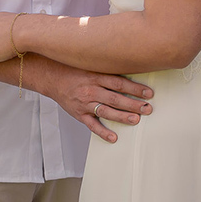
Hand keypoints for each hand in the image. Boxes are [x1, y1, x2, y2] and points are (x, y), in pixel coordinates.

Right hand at [29, 58, 154, 142]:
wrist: (52, 78)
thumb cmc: (74, 70)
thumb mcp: (91, 65)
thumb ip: (108, 70)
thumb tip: (130, 72)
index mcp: (96, 76)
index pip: (119, 83)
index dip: (135, 88)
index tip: (148, 93)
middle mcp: (91, 90)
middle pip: (115, 98)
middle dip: (133, 104)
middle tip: (148, 108)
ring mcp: (85, 103)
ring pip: (106, 111)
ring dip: (122, 116)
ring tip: (136, 119)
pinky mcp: (79, 114)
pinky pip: (92, 125)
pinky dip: (102, 132)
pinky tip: (114, 137)